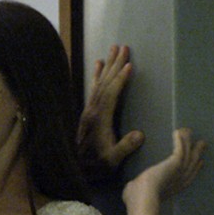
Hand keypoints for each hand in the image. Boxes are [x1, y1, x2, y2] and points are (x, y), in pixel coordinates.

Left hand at [76, 45, 143, 177]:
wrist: (73, 168)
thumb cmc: (95, 165)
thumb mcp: (112, 160)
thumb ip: (124, 147)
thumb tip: (140, 134)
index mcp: (100, 119)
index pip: (111, 94)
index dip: (120, 80)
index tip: (129, 65)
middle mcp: (92, 111)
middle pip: (105, 83)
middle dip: (115, 64)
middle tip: (123, 46)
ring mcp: (88, 110)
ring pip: (99, 82)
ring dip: (108, 66)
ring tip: (113, 49)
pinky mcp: (86, 112)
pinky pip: (93, 88)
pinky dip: (97, 75)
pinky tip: (98, 65)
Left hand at [123, 128, 206, 205]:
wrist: (142, 197)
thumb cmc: (137, 200)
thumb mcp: (139, 193)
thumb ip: (137, 188)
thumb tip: (131, 186)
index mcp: (174, 188)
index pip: (189, 176)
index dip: (194, 167)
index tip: (199, 161)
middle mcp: (181, 180)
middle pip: (193, 163)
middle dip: (197, 152)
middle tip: (202, 143)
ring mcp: (179, 171)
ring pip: (188, 153)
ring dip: (188, 141)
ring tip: (188, 131)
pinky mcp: (175, 163)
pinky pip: (180, 149)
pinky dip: (180, 140)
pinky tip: (178, 131)